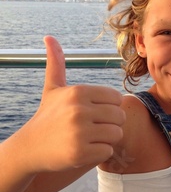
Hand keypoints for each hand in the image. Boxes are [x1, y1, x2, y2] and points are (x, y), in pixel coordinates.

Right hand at [23, 36, 125, 171]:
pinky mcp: (80, 153)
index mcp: (78, 92)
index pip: (116, 98)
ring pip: (116, 134)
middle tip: (94, 128)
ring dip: (106, 139)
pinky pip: (108, 151)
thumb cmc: (47, 116)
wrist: (30, 147)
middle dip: (110, 124)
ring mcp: (80, 133)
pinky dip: (100, 153)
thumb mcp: (52, 89)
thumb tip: (49, 37)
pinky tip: (85, 149)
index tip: (95, 113)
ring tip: (90, 138)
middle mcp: (79, 110)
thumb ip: (56, 64)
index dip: (109, 107)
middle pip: (119, 117)